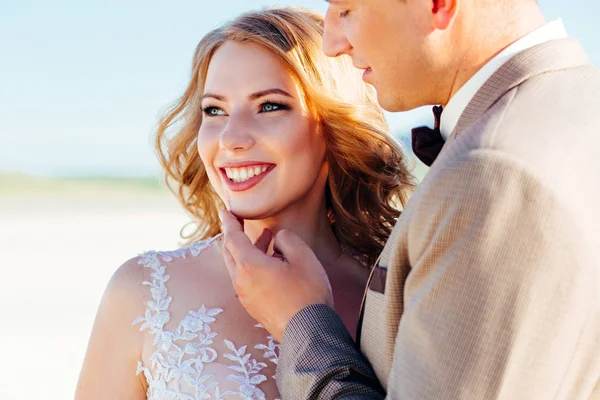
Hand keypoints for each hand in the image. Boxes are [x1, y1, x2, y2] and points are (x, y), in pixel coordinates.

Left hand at [219, 210, 333, 341]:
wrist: (309, 333)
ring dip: (248, 250)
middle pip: (230, 252)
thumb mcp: (303, 257)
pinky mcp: (253, 306)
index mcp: (249, 266)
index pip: (232, 238)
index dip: (229, 222)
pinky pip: (246, 279)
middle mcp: (241, 281)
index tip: (225, 210)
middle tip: (240, 221)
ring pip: (239, 266)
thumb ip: (287, 239)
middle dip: (235, 234)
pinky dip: (253, 265)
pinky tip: (271, 262)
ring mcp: (246, 296)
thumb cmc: (307, 294)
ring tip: (267, 238)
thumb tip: (278, 238)